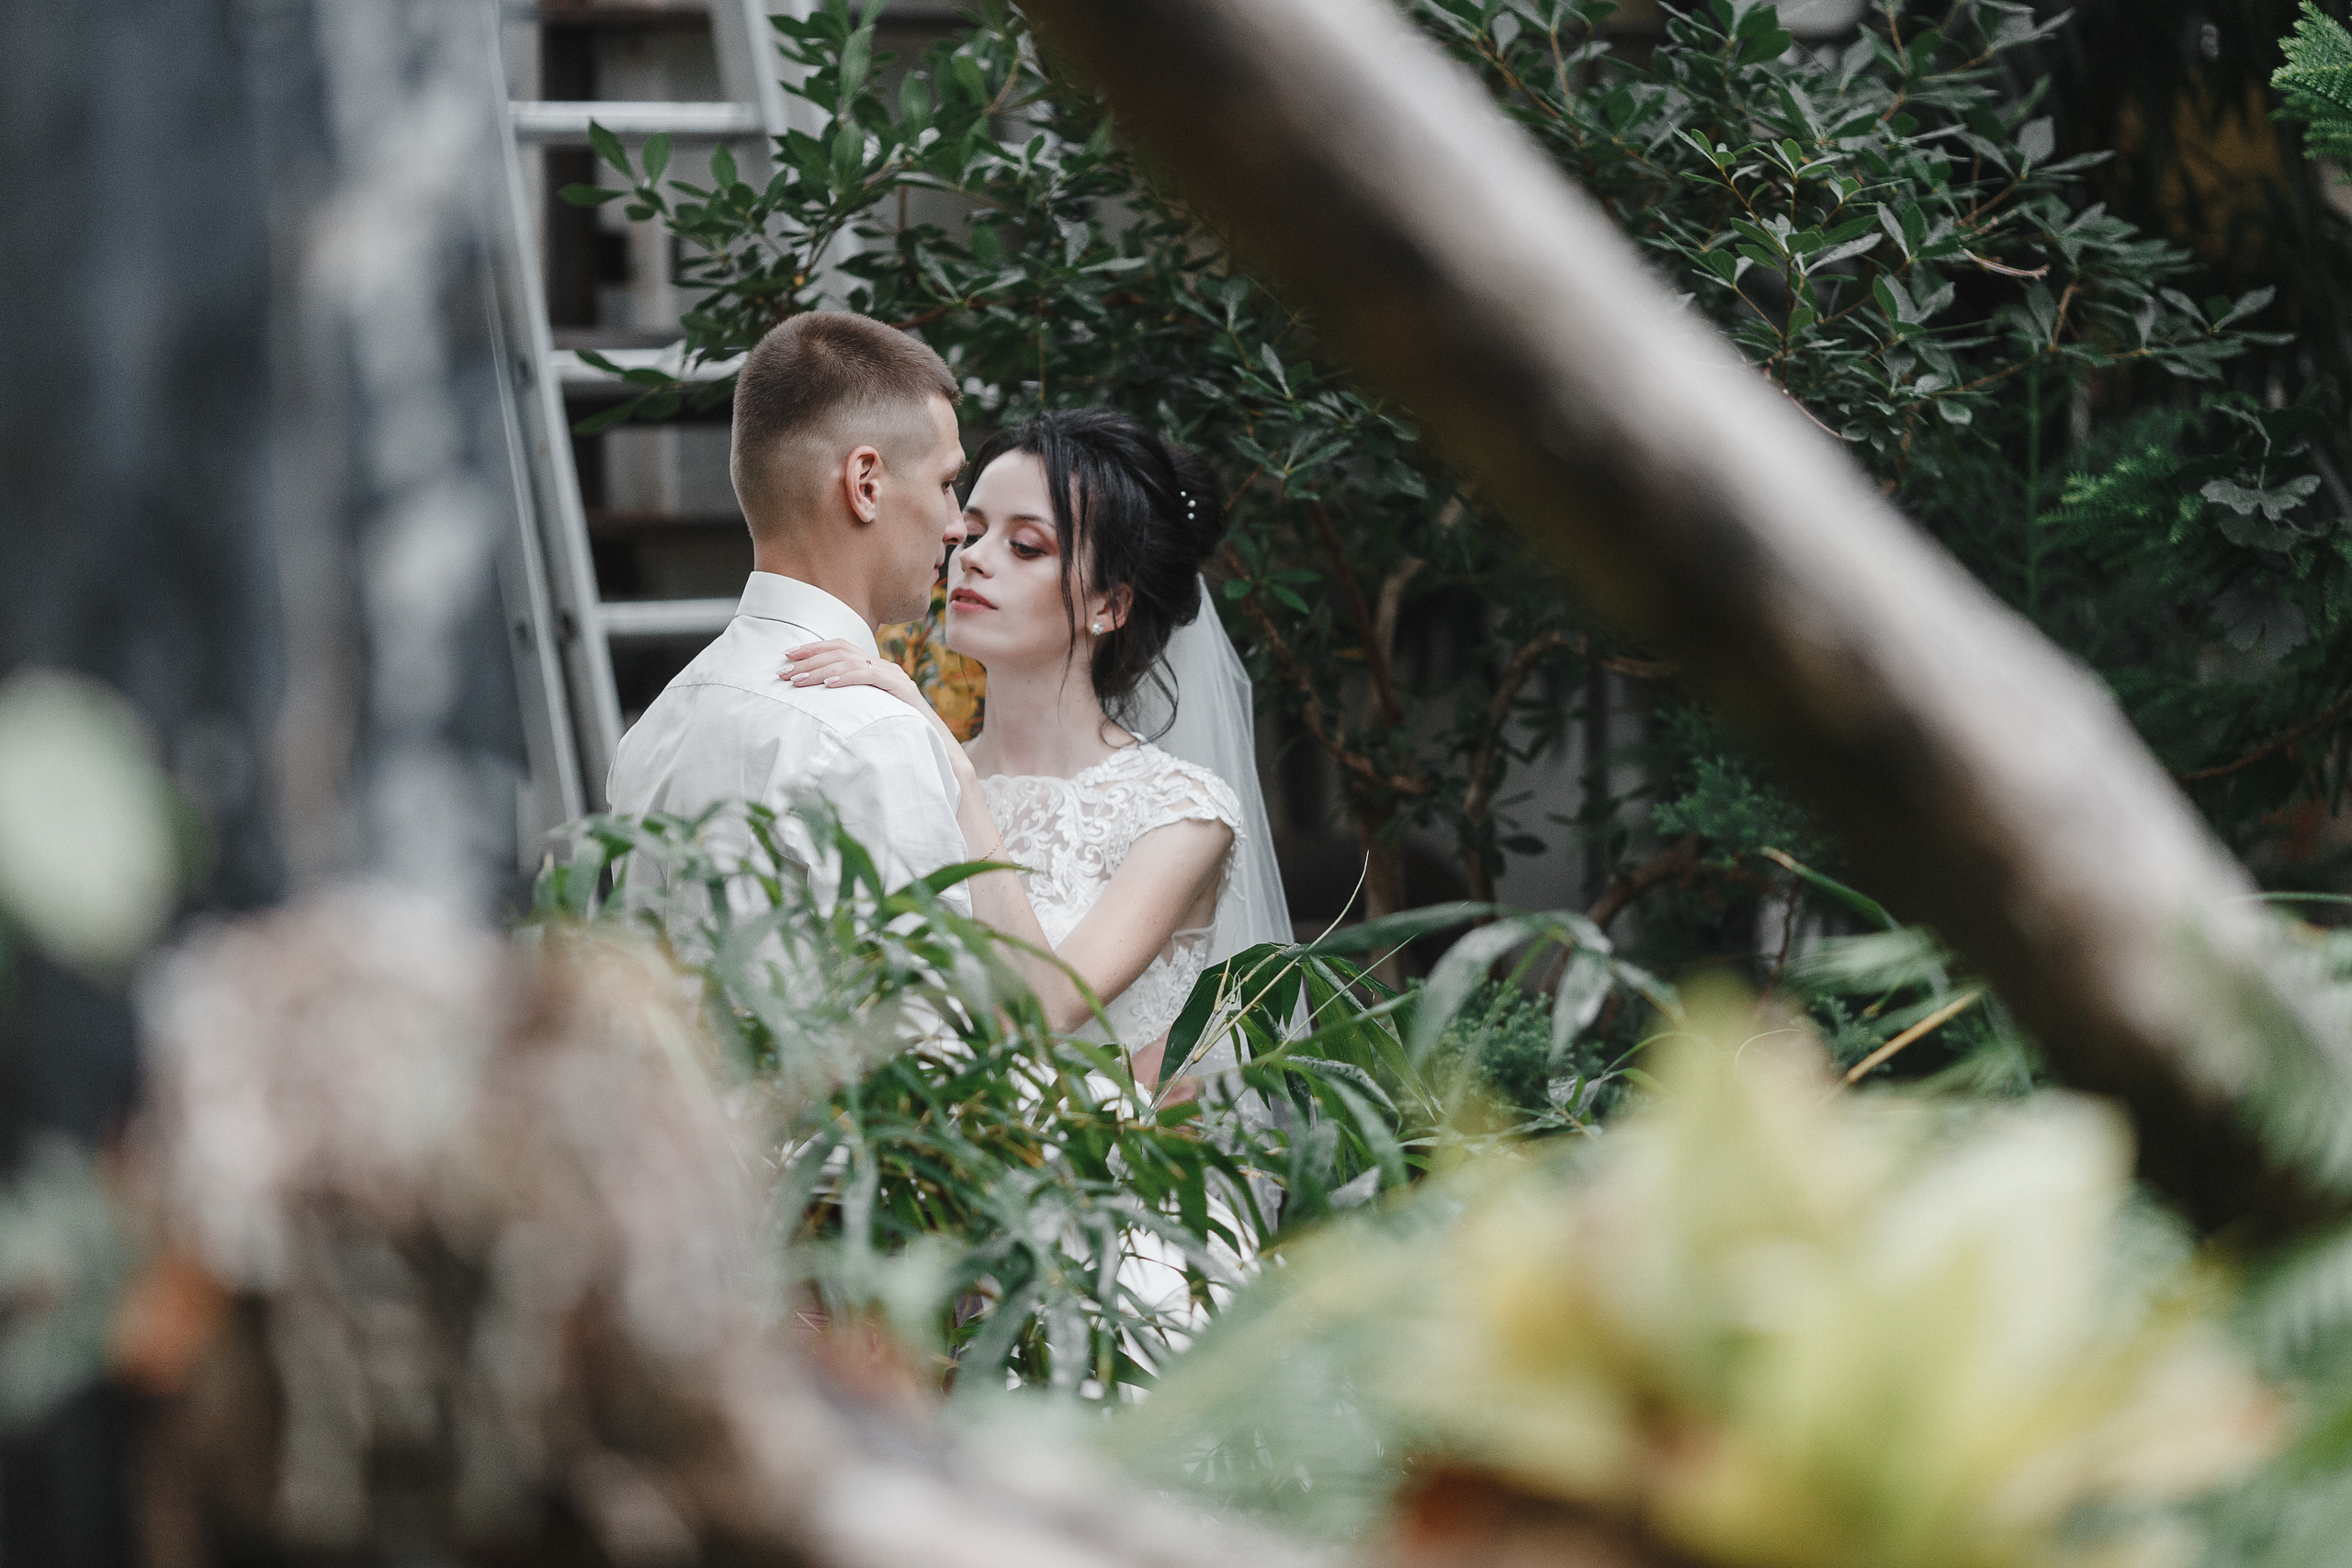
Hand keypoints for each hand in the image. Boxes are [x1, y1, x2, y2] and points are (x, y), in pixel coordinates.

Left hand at [779, 641, 975, 785]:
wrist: (936, 748)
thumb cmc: (898, 734)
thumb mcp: (868, 712)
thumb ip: (850, 701)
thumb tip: (815, 702)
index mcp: (876, 668)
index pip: (841, 647)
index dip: (813, 648)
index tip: (787, 656)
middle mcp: (885, 667)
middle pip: (842, 649)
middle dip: (809, 658)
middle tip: (784, 672)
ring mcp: (895, 676)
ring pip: (852, 661)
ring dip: (820, 670)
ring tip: (798, 681)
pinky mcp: (902, 689)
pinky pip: (870, 676)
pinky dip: (847, 677)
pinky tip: (828, 684)